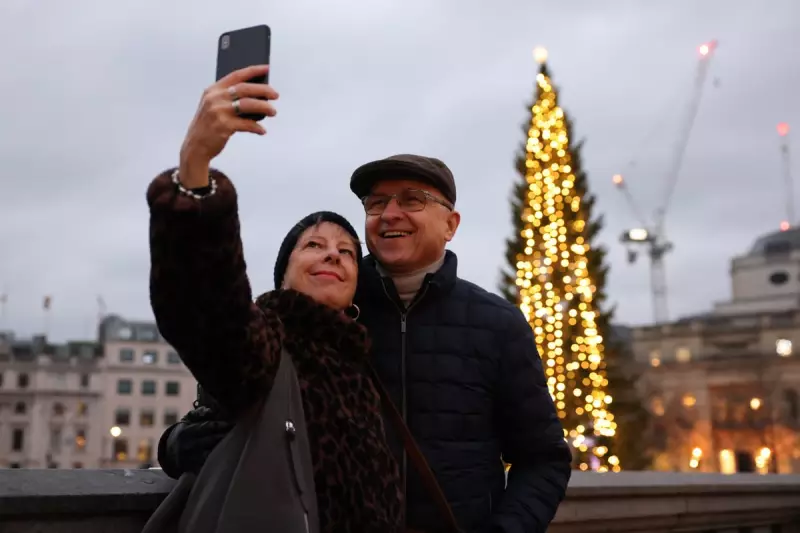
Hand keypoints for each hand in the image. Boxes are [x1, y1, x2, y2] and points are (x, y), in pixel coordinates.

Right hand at [169, 408, 233, 473]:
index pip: (208, 427)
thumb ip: (199, 413)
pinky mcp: (193, 469)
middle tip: (240, 433)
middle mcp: (189, 445)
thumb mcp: (187, 421)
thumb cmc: (185, 432)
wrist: (169, 453)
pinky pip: (209, 465)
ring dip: (224, 449)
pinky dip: (218, 461)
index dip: (222, 425)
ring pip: (212, 454)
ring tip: (236, 445)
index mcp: (187, 431)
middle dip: (226, 436)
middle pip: (212, 440)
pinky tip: (228, 457)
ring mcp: (191, 458)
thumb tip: (211, 410)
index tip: (233, 423)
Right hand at [179, 65, 279, 187]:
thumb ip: (229, 98)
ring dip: (264, 107)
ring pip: (248, 104)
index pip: (236, 75)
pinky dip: (257, 127)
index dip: (252, 70)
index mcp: (213, 90)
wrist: (196, 146)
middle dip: (263, 90)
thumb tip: (258, 95)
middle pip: (244, 89)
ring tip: (273, 111)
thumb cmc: (209, 125)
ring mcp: (218, 112)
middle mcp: (215, 98)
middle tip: (276, 95)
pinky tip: (262, 130)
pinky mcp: (223, 126)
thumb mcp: (214, 107)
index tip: (266, 68)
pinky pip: (247, 124)